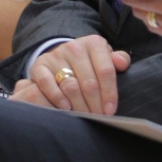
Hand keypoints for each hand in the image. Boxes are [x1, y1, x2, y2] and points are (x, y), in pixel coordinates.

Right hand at [15, 36, 130, 114]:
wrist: (62, 56)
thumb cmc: (90, 62)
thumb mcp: (105, 57)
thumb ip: (118, 59)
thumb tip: (122, 63)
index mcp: (94, 43)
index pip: (106, 70)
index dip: (110, 93)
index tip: (110, 110)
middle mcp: (74, 47)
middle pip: (89, 82)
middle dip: (95, 104)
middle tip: (98, 117)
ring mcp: (56, 56)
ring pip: (70, 86)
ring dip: (79, 105)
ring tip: (85, 116)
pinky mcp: (40, 65)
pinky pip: (46, 84)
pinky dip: (56, 98)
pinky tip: (65, 108)